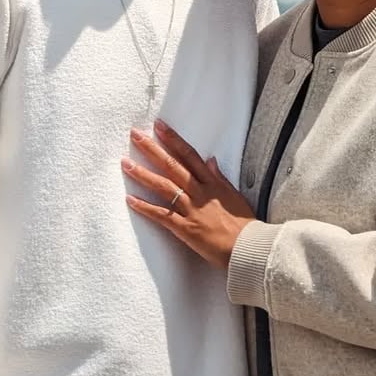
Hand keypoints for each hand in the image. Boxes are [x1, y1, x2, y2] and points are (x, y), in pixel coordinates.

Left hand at [123, 119, 256, 268]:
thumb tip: (210, 159)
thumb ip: (219, 178)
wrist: (250, 249)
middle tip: (135, 135)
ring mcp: (192, 210)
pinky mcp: (186, 229)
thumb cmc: (244, 224)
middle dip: (152, 149)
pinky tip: (130, 199)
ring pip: (164, 187)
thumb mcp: (234, 195)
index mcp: (212, 183)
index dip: (173, 139)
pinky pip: (162, 216)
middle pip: (172, 165)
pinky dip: (145, 208)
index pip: (189, 155)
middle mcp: (200, 192)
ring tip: (125, 163)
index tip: (159, 126)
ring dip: (143, 174)